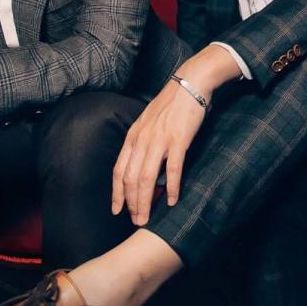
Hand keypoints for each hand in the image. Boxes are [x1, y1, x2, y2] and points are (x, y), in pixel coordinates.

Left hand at [111, 44, 240, 225]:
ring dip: (146, 202)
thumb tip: (145, 168)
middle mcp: (142, 140)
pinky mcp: (179, 140)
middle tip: (137, 221)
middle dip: (131, 204)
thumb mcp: (149, 123)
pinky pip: (173, 169)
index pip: (119, 171)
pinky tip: (173, 200)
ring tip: (148, 218)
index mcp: (133, 137)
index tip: (117, 211)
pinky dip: (172, 187)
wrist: (190, 84)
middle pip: (131, 180)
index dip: (117, 193)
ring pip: (147, 178)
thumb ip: (144, 144)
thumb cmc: (171, 105)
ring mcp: (160, 140)